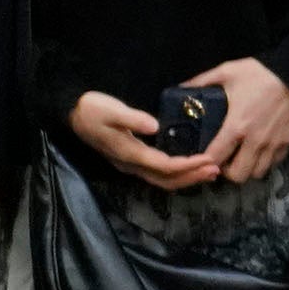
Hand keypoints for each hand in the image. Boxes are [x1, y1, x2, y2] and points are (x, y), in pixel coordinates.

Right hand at [66, 91, 220, 191]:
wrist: (72, 113)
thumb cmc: (92, 109)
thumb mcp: (111, 109)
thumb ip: (133, 117)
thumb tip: (155, 126)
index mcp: (129, 154)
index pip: (164, 166)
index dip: (187, 165)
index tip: (209, 158)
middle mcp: (130, 165)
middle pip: (166, 180)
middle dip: (192, 177)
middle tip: (216, 169)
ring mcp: (129, 165)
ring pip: (162, 180)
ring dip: (187, 178)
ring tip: (209, 171)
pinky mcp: (131, 161)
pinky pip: (158, 174)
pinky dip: (177, 174)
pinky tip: (190, 166)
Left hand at [188, 57, 288, 185]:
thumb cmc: (258, 73)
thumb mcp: (225, 72)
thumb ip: (201, 82)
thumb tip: (181, 88)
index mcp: (236, 126)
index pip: (215, 158)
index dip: (205, 162)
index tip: (203, 157)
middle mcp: (255, 141)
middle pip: (238, 175)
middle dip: (228, 172)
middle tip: (224, 159)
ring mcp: (273, 144)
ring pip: (257, 173)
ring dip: (247, 168)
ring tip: (242, 157)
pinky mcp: (288, 142)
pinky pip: (274, 163)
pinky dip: (264, 162)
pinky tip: (259, 151)